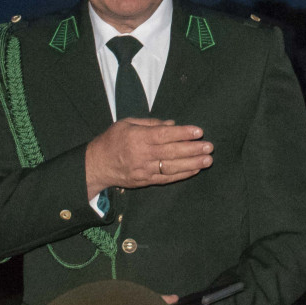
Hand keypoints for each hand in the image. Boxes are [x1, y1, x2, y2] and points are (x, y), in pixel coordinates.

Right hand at [85, 118, 212, 196]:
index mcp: (137, 137)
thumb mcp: (127, 124)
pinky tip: (195, 169)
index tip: (198, 132)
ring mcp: (144, 170)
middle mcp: (142, 154)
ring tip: (208, 160)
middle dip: (192, 149)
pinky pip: (166, 178)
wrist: (96, 166)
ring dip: (192, 164)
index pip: (164, 135)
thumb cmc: (112, 140)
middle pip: (171, 152)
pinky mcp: (145, 181)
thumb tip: (173, 124)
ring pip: (171, 167)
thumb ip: (150, 123)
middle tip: (210, 147)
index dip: (182, 133)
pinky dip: (182, 175)